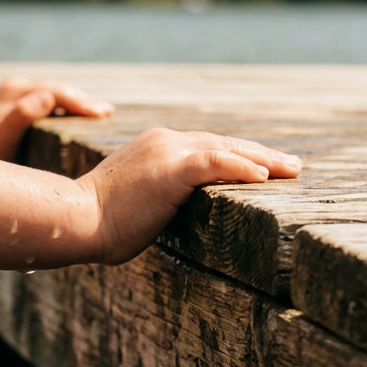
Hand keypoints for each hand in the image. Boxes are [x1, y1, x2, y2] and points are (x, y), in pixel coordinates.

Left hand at [0, 78, 114, 160]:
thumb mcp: (1, 136)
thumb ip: (21, 116)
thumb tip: (47, 97)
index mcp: (15, 92)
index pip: (55, 92)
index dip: (80, 102)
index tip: (102, 114)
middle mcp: (15, 87)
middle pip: (57, 89)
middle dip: (84, 100)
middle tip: (109, 113)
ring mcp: (15, 93)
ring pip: (54, 92)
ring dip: (77, 101)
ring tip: (101, 113)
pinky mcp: (16, 102)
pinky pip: (47, 100)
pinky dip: (65, 106)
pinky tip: (78, 115)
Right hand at [78, 128, 301, 264]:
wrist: (74, 219)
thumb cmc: (92, 225)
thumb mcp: (129, 206)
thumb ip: (152, 203)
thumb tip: (160, 223)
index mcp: (154, 148)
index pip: (206, 147)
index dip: (237, 156)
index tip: (261, 167)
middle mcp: (164, 141)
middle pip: (225, 142)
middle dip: (261, 154)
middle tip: (292, 165)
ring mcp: (169, 151)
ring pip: (229, 149)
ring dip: (265, 160)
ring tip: (293, 170)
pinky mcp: (173, 168)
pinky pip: (218, 163)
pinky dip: (243, 167)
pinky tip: (265, 178)